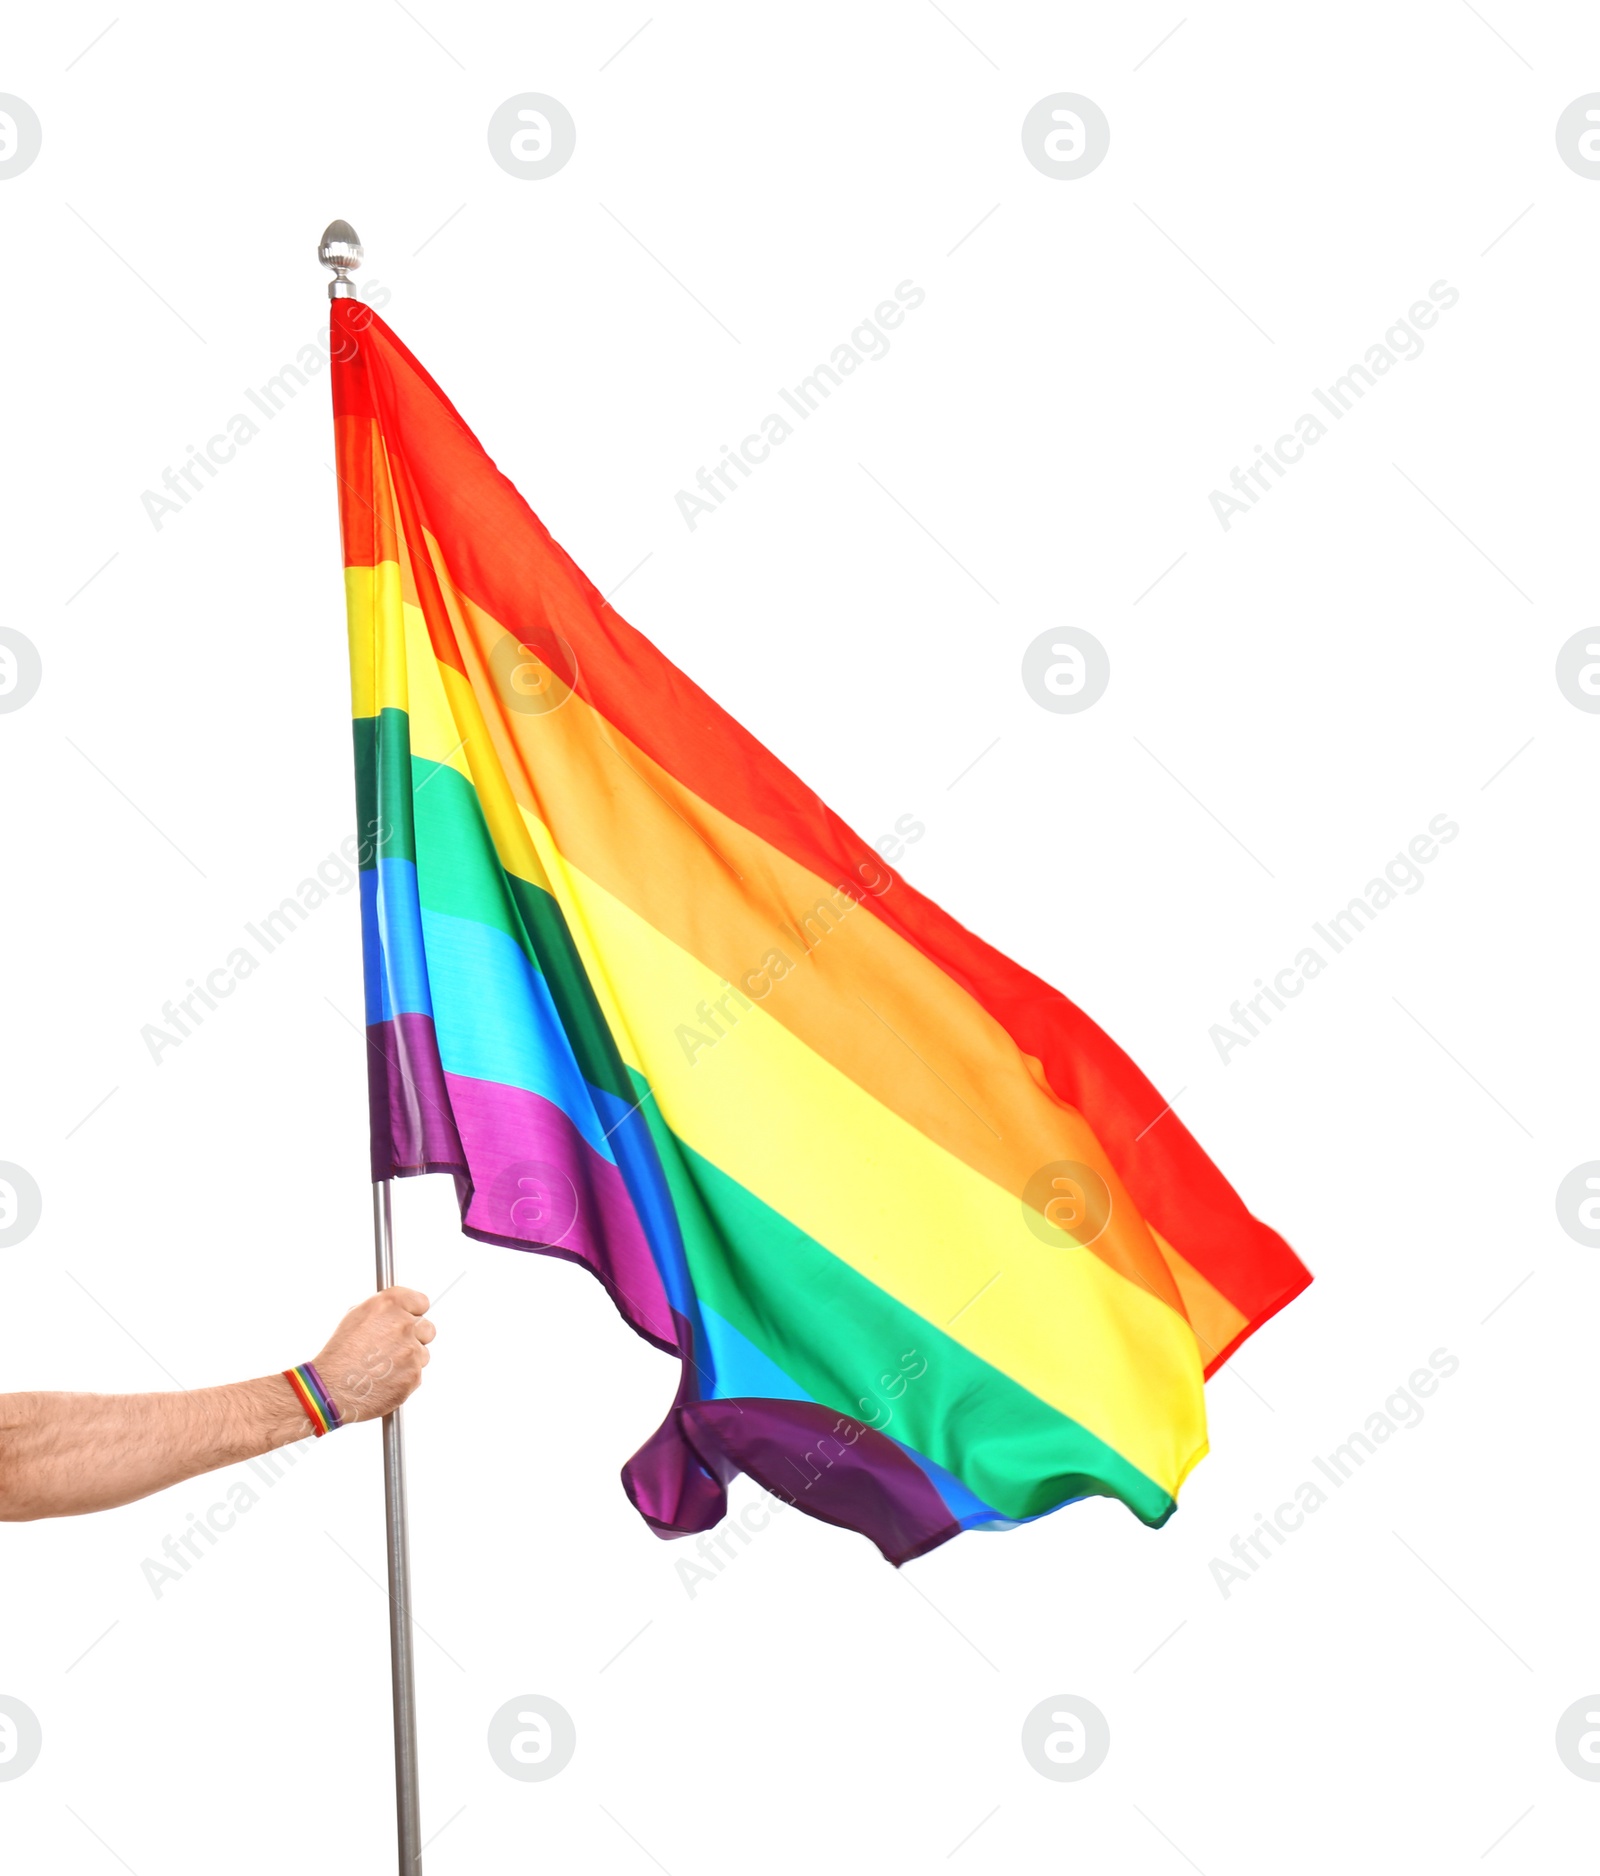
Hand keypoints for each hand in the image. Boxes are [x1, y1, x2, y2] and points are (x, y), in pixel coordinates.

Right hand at [310, 1287, 434, 1423]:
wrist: (330, 1388)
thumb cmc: (339, 1354)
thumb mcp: (356, 1317)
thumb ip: (385, 1310)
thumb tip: (401, 1311)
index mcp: (389, 1304)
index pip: (421, 1302)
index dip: (413, 1313)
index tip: (408, 1319)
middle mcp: (403, 1324)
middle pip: (427, 1328)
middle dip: (415, 1337)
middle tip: (393, 1348)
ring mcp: (411, 1351)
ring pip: (422, 1354)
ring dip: (409, 1360)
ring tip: (382, 1367)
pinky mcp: (414, 1376)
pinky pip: (416, 1375)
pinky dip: (404, 1378)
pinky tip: (383, 1380)